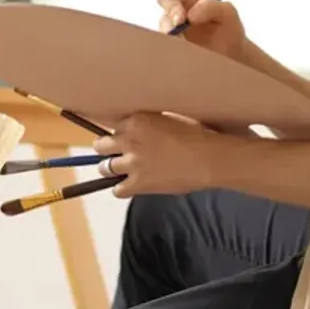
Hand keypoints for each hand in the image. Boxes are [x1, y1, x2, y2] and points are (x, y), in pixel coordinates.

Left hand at [94, 114, 224, 198]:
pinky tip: (130, 186)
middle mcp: (129, 140)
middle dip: (107, 149)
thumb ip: (151, 123)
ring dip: (112, 169)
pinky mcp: (138, 183)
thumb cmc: (196, 136)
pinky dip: (121, 189)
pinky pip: (117, 190)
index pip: (111, 125)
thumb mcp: (170, 118)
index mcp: (137, 120)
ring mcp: (132, 163)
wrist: (208, 159)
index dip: (117, 133)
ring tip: (122, 170)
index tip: (121, 137)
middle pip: (101, 145)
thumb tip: (146, 127)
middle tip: (116, 154)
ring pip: (105, 167)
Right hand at [157, 0, 246, 60]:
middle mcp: (176, 18)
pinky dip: (174, 57)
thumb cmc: (230, 30)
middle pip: (163, 21)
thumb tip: (190, 15)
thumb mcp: (227, 12)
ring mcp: (174, 37)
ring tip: (187, 52)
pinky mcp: (175, 53)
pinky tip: (186, 60)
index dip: (170, 7)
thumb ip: (210, 7)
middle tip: (182, 41)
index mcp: (187, 1)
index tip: (180, 21)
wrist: (233, 56)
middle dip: (170, 30)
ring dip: (173, 45)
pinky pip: (168, 54)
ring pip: (163, 40)